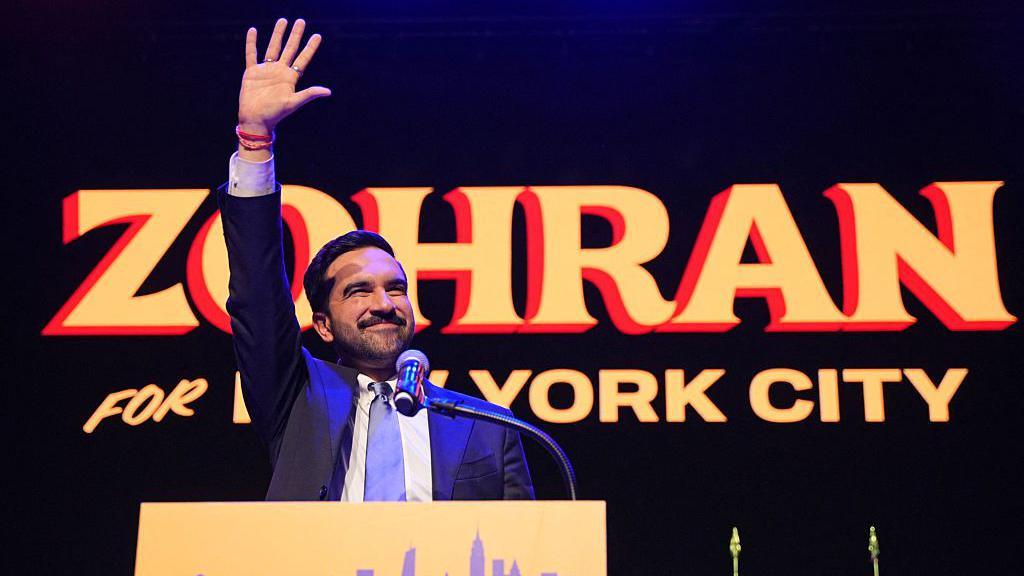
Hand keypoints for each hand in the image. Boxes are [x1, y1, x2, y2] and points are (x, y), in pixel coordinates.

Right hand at [238, 18, 330, 135]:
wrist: (255, 120)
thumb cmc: (275, 114)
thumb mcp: (293, 102)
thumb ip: (309, 94)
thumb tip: (328, 92)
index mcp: (290, 78)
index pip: (303, 58)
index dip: (310, 47)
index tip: (317, 35)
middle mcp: (280, 71)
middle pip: (289, 48)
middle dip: (295, 35)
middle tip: (301, 21)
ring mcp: (266, 71)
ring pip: (273, 47)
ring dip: (278, 34)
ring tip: (283, 20)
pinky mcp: (252, 72)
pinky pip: (251, 54)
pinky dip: (251, 43)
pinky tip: (253, 31)